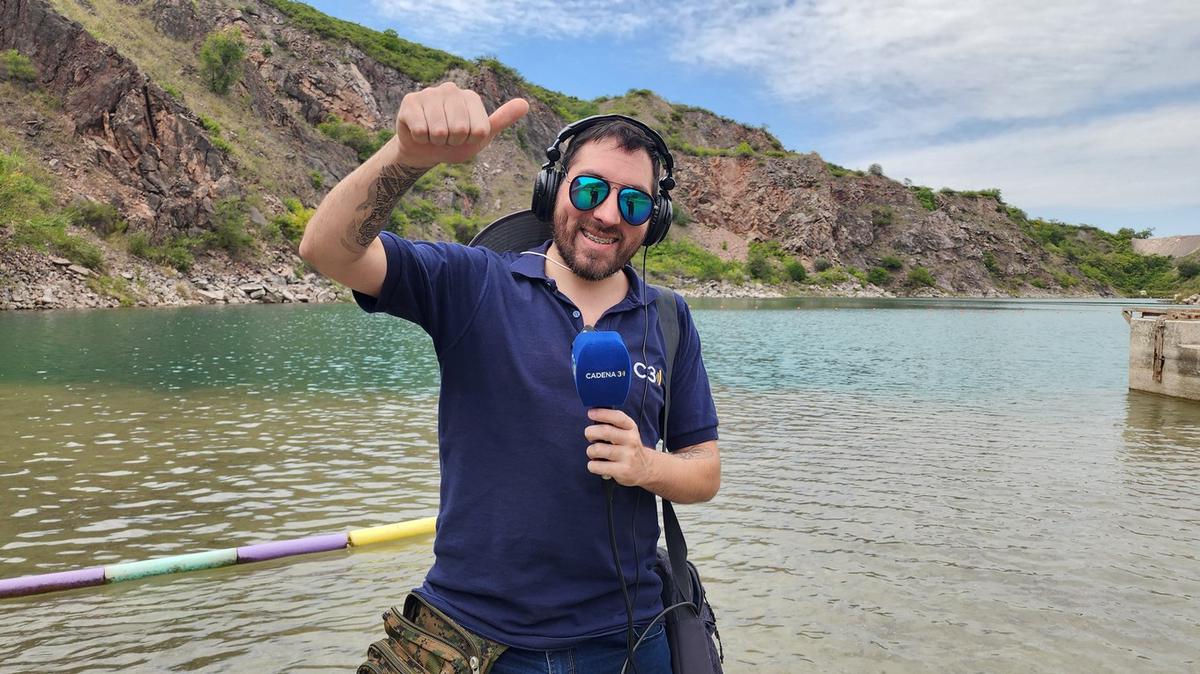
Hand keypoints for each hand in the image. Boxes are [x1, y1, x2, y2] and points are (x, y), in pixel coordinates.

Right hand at [393, 82, 528, 167]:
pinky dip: (420, 139)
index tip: (464, 138)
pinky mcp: (410, 101)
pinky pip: (421, 130)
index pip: (479, 130)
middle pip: (460, 129)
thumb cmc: (455, 142)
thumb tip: (525, 104)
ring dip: (436, 141)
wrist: (424, 150)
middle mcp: (451, 89)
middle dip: (453, 142)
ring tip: (434, 135)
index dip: (470, 141)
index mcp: (471, 97)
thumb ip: (502, 120)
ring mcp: (429, 93)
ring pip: (440, 131)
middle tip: (447, 138)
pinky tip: (420, 132)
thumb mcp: (481, 136)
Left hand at [584, 408, 656, 486]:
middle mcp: (631, 440)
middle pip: (604, 431)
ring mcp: (627, 456)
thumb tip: (593, 415)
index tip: (591, 413)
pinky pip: (596, 466)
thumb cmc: (629, 448)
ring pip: (597, 449)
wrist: (645, 468)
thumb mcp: (627, 432)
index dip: (602, 413)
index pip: (618, 417)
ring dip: (590, 451)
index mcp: (631, 428)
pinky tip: (598, 464)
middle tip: (590, 436)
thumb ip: (613, 423)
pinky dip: (592, 465)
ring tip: (595, 453)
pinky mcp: (622, 470)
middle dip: (590, 432)